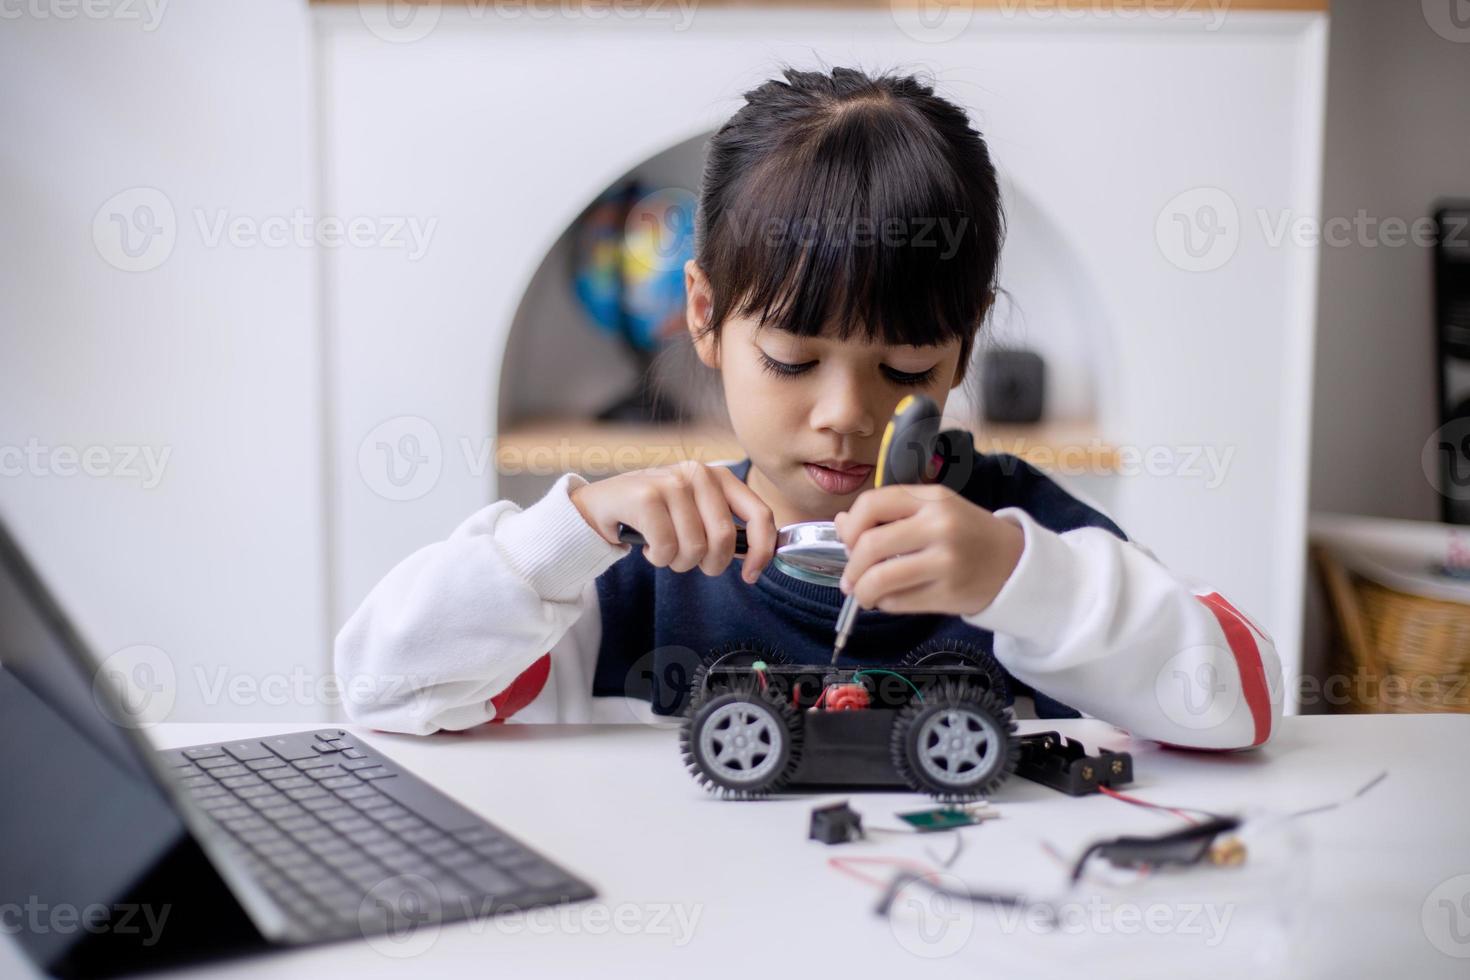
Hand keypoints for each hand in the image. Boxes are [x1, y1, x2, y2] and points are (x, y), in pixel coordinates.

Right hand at [570, 461, 776, 582]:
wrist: (600, 505)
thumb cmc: (654, 514)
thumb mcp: (695, 512)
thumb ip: (724, 526)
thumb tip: (758, 555)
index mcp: (718, 476)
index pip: (759, 514)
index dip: (762, 550)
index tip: (751, 575)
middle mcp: (698, 473)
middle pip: (723, 539)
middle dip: (709, 564)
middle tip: (689, 561)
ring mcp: (671, 482)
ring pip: (694, 548)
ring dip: (678, 562)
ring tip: (664, 548)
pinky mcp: (646, 497)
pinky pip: (666, 549)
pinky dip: (657, 558)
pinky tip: (647, 544)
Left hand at [834, 484, 1024, 615]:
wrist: (1015, 562)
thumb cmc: (966, 533)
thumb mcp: (932, 510)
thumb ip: (888, 514)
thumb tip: (840, 523)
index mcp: (931, 498)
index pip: (871, 504)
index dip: (850, 526)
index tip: (849, 542)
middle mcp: (939, 525)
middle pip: (870, 545)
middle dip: (850, 567)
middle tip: (850, 579)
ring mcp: (946, 561)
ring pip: (880, 579)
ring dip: (862, 591)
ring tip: (863, 595)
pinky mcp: (949, 594)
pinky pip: (899, 602)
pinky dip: (885, 604)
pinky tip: (891, 600)